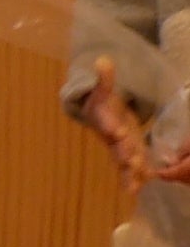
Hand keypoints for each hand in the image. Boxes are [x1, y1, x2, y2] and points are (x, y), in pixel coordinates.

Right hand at [81, 60, 189, 184]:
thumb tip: (102, 60)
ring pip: (124, 162)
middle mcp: (109, 136)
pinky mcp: (130, 154)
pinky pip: (134, 167)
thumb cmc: (101, 100)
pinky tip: (148, 184)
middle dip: (123, 154)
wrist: (97, 114)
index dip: (111, 126)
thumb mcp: (102, 88)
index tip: (118, 131)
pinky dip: (140, 177)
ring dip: (131, 172)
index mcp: (102, 118)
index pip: (106, 122)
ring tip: (136, 186)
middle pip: (115, 147)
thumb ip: (104, 77)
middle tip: (131, 162)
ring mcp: (119, 147)